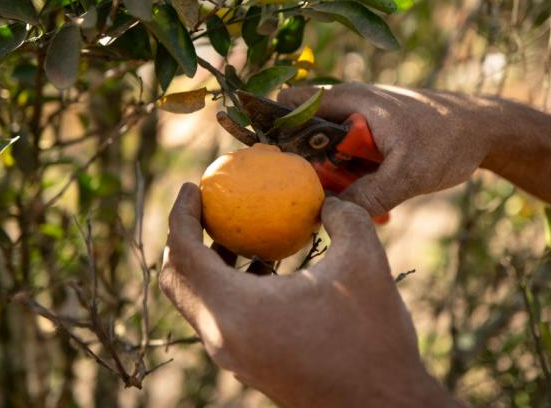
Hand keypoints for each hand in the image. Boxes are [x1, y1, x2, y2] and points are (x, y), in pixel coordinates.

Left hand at [160, 183, 457, 407]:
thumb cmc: (373, 336)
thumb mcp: (364, 261)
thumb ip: (341, 216)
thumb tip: (323, 200)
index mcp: (236, 310)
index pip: (184, 252)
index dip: (182, 213)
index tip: (194, 185)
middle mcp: (223, 337)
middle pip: (176, 281)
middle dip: (185, 237)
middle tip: (211, 208)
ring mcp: (233, 357)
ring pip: (198, 301)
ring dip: (209, 263)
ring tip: (244, 236)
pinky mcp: (248, 365)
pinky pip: (220, 317)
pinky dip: (227, 287)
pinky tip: (269, 269)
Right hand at [278, 83, 493, 215]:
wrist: (484, 130)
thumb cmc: (448, 139)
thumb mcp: (409, 173)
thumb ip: (370, 195)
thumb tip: (330, 217)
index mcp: (347, 100)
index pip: (288, 105)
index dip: (272, 132)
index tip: (274, 169)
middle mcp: (345, 107)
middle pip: (301, 136)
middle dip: (302, 167)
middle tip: (308, 198)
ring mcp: (357, 123)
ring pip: (323, 153)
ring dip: (328, 178)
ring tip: (340, 202)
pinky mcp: (369, 140)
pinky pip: (344, 162)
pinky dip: (348, 180)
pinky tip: (366, 200)